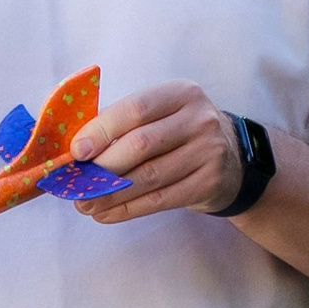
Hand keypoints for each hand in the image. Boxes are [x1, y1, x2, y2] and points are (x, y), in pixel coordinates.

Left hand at [70, 80, 243, 220]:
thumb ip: (124, 123)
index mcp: (181, 93)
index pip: (136, 109)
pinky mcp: (209, 183)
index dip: (102, 130)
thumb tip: (76, 148)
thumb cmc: (181, 134)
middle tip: (75, 184)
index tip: (76, 151)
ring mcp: (209, 152)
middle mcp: (200, 119)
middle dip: (103, 167)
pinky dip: (128, 209)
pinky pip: (160, 200)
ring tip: (85, 204)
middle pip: (141, 145)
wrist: (232, 160)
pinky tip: (107, 213)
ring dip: (110, 194)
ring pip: (149, 177)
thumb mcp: (162, 114)